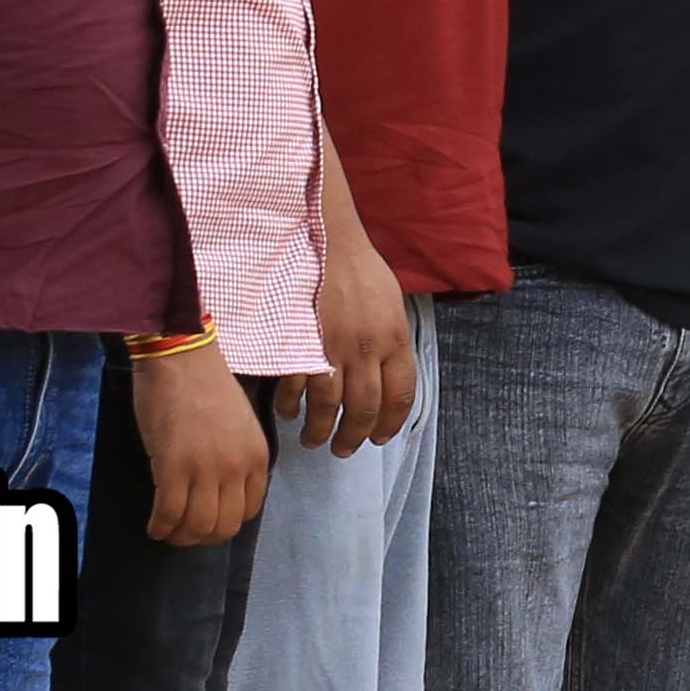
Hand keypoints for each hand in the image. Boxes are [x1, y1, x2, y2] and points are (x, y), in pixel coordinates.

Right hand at [127, 341, 270, 545]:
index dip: (226, 522)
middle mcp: (237, 468)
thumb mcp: (239, 424)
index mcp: (257, 456)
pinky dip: (160, 527)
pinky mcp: (173, 467)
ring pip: (198, 525)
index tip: (208, 520)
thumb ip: (235, 456)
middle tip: (184, 532)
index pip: (250, 510)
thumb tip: (219, 488)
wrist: (181, 356)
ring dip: (181, 536)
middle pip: (225, 525)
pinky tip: (153, 527)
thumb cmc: (205, 383)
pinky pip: (170, 513)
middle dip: (203, 537)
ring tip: (167, 531)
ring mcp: (206, 469)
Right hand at [289, 213, 413, 451]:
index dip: (390, 423)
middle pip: (364, 409)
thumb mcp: (392, 304)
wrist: (327, 239)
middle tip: (344, 451)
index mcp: (395, 339)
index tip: (379, 438)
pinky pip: (296, 385)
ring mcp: (332, 348)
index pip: (400, 396)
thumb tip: (389, 373)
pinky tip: (289, 413)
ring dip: (320, 431)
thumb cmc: (361, 269)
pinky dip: (291, 405)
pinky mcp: (300, 342)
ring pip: (328, 406)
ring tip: (314, 442)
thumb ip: (392, 340)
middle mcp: (367, 349)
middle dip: (354, 437)